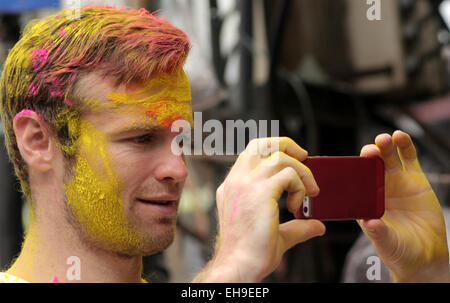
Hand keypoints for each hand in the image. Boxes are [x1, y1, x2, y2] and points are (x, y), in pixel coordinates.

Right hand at [194, 138, 324, 281]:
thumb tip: (317, 225)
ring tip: (307, 193)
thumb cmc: (251, 253)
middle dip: (286, 145)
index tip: (292, 160)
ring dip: (300, 172)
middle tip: (304, 157)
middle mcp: (236, 181)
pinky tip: (297, 205)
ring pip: (279, 157)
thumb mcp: (276, 234)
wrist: (241, 265)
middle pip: (261, 144)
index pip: (251, 154)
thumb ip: (296, 226)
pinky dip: (300, 186)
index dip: (273, 152)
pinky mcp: (260, 191)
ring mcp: (246, 184)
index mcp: (232, 187)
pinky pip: (288, 173)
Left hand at [359, 130, 449, 281]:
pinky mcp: (414, 178)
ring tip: (384, 139)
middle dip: (368, 156)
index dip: (352, 171)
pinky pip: (408, 158)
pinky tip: (401, 137)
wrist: (425, 254)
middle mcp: (376, 188)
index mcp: (363, 201)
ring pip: (387, 158)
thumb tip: (371, 223)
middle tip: (369, 151)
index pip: (354, 181)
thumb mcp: (387, 243)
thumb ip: (379, 233)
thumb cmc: (399, 250)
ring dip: (384, 146)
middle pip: (369, 165)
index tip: (351, 164)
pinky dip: (404, 146)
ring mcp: (395, 181)